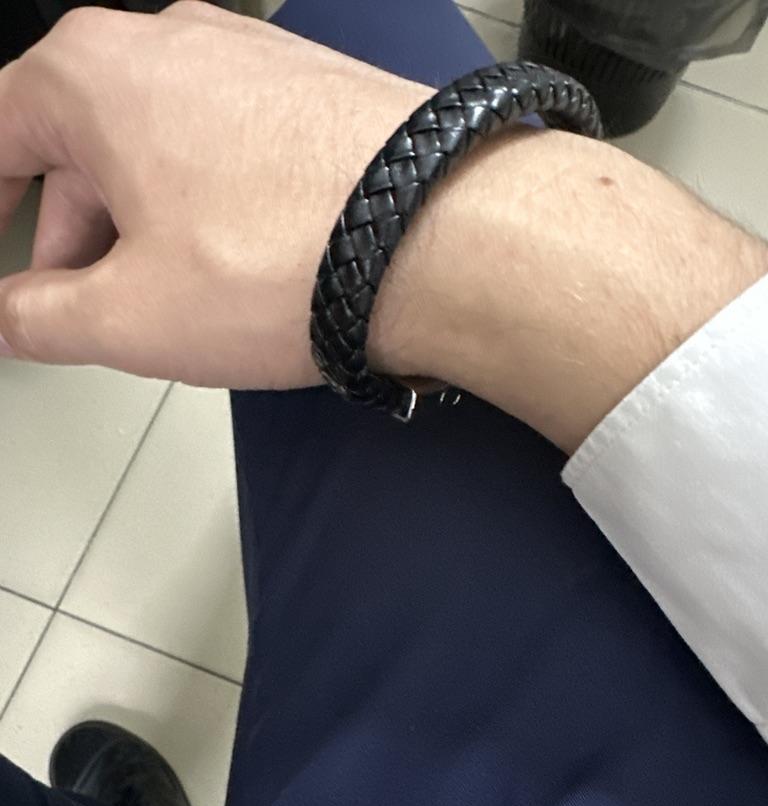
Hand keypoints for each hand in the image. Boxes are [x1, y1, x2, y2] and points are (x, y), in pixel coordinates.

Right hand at [0, 1, 428, 386]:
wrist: (441, 236)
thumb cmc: (291, 256)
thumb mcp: (128, 316)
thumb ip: (38, 318)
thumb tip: (10, 317)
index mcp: (93, 77)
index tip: (5, 266)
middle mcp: (169, 45)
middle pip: (79, 148)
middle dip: (74, 238)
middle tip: (86, 312)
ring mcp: (247, 60)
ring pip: (156, 151)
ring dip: (144, 228)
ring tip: (177, 304)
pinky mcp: (307, 91)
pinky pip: (223, 150)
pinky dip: (207, 207)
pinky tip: (239, 267)